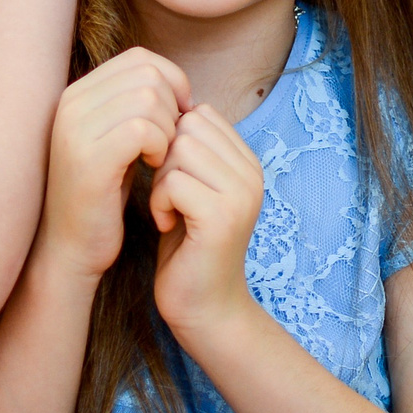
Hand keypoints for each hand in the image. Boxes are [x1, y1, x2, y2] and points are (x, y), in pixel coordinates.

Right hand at [39, 49, 190, 281]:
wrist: (71, 246)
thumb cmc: (102, 195)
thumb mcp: (116, 140)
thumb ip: (134, 105)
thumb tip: (176, 81)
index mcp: (77, 94)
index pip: (139, 58)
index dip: (171, 81)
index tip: (180, 117)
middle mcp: (70, 103)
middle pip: (147, 74)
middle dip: (172, 106)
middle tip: (170, 142)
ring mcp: (76, 129)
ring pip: (148, 98)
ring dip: (168, 129)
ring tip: (160, 157)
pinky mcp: (89, 158)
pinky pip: (143, 128)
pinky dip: (160, 146)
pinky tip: (153, 168)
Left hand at [148, 108, 266, 337]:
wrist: (203, 306)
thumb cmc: (188, 245)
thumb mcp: (191, 187)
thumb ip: (188, 150)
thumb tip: (162, 107)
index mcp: (247, 161)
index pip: (200, 114)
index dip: (172, 142)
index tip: (173, 180)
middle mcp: (252, 173)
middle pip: (189, 127)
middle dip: (165, 158)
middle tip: (168, 197)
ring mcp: (242, 194)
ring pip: (180, 150)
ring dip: (161, 181)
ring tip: (169, 210)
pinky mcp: (223, 216)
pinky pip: (174, 182)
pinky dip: (160, 203)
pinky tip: (167, 225)